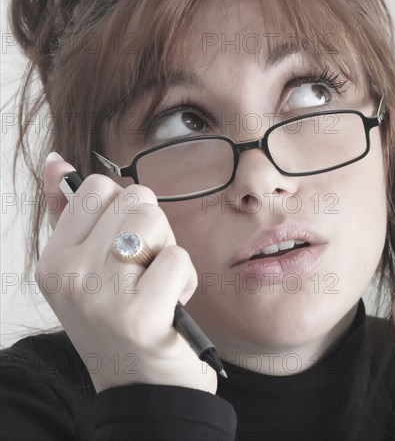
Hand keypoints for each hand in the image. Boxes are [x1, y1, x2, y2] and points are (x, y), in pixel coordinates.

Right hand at [38, 154, 216, 393]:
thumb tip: (56, 162)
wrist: (143, 388)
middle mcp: (69, 275)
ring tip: (156, 286)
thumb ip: (70, 214)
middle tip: (143, 270)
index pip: (96, 187)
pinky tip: (170, 306)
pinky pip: (178, 259)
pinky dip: (185, 280)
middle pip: (135, 198)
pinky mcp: (139, 315)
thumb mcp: (85, 269)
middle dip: (152, 229)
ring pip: (155, 221)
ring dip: (168, 252)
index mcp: (53, 259)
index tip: (122, 246)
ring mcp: (101, 295)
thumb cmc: (121, 321)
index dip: (124, 210)